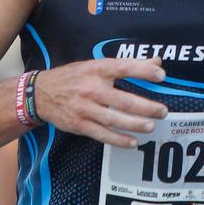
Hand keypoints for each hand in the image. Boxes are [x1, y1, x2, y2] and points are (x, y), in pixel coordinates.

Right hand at [31, 58, 169, 148]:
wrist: (41, 93)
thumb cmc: (74, 77)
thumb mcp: (96, 65)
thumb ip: (126, 65)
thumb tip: (156, 62)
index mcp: (97, 69)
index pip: (124, 67)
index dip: (143, 71)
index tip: (161, 76)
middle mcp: (91, 88)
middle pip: (123, 100)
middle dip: (146, 107)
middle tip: (163, 111)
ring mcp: (84, 108)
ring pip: (114, 119)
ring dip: (135, 125)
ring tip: (151, 126)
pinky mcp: (79, 124)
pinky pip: (102, 134)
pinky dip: (118, 140)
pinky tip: (132, 142)